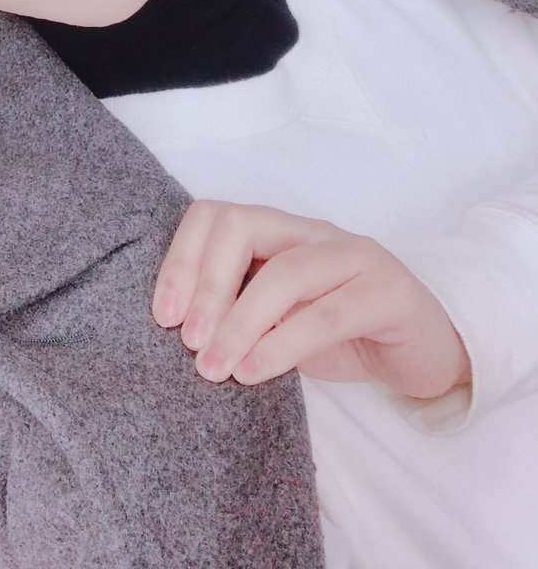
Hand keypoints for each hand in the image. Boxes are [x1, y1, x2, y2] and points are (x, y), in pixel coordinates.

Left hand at [152, 201, 471, 398]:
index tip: (163, 316)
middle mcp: (313, 232)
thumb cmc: (340, 334)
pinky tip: (255, 372)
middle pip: (242, 226)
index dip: (181, 260)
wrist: (425, 353)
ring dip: (240, 322)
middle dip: (206, 284)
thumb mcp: (276, 321)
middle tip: (188, 342)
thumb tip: (179, 335)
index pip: (216, 215)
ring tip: (214, 368)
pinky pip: (329, 315)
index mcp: (279, 231)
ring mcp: (355, 256)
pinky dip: (283, 345)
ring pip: (286, 272)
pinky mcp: (390, 293)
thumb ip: (237, 313)